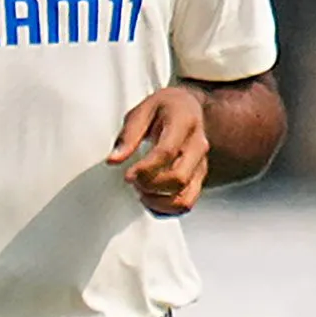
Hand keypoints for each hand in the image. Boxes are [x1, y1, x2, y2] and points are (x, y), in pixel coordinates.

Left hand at [110, 84, 215, 215]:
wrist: (189, 107)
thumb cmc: (164, 108)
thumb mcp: (142, 110)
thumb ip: (128, 135)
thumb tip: (114, 160)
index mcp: (184, 123)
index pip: (167, 152)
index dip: (145, 168)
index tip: (127, 175)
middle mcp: (198, 147)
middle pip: (179, 178)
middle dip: (150, 185)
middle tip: (133, 179)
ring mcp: (201, 165)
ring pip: (185, 198)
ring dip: (159, 202)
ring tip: (142, 192)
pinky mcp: (198, 179)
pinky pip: (186, 203)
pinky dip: (165, 209)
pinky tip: (150, 198)